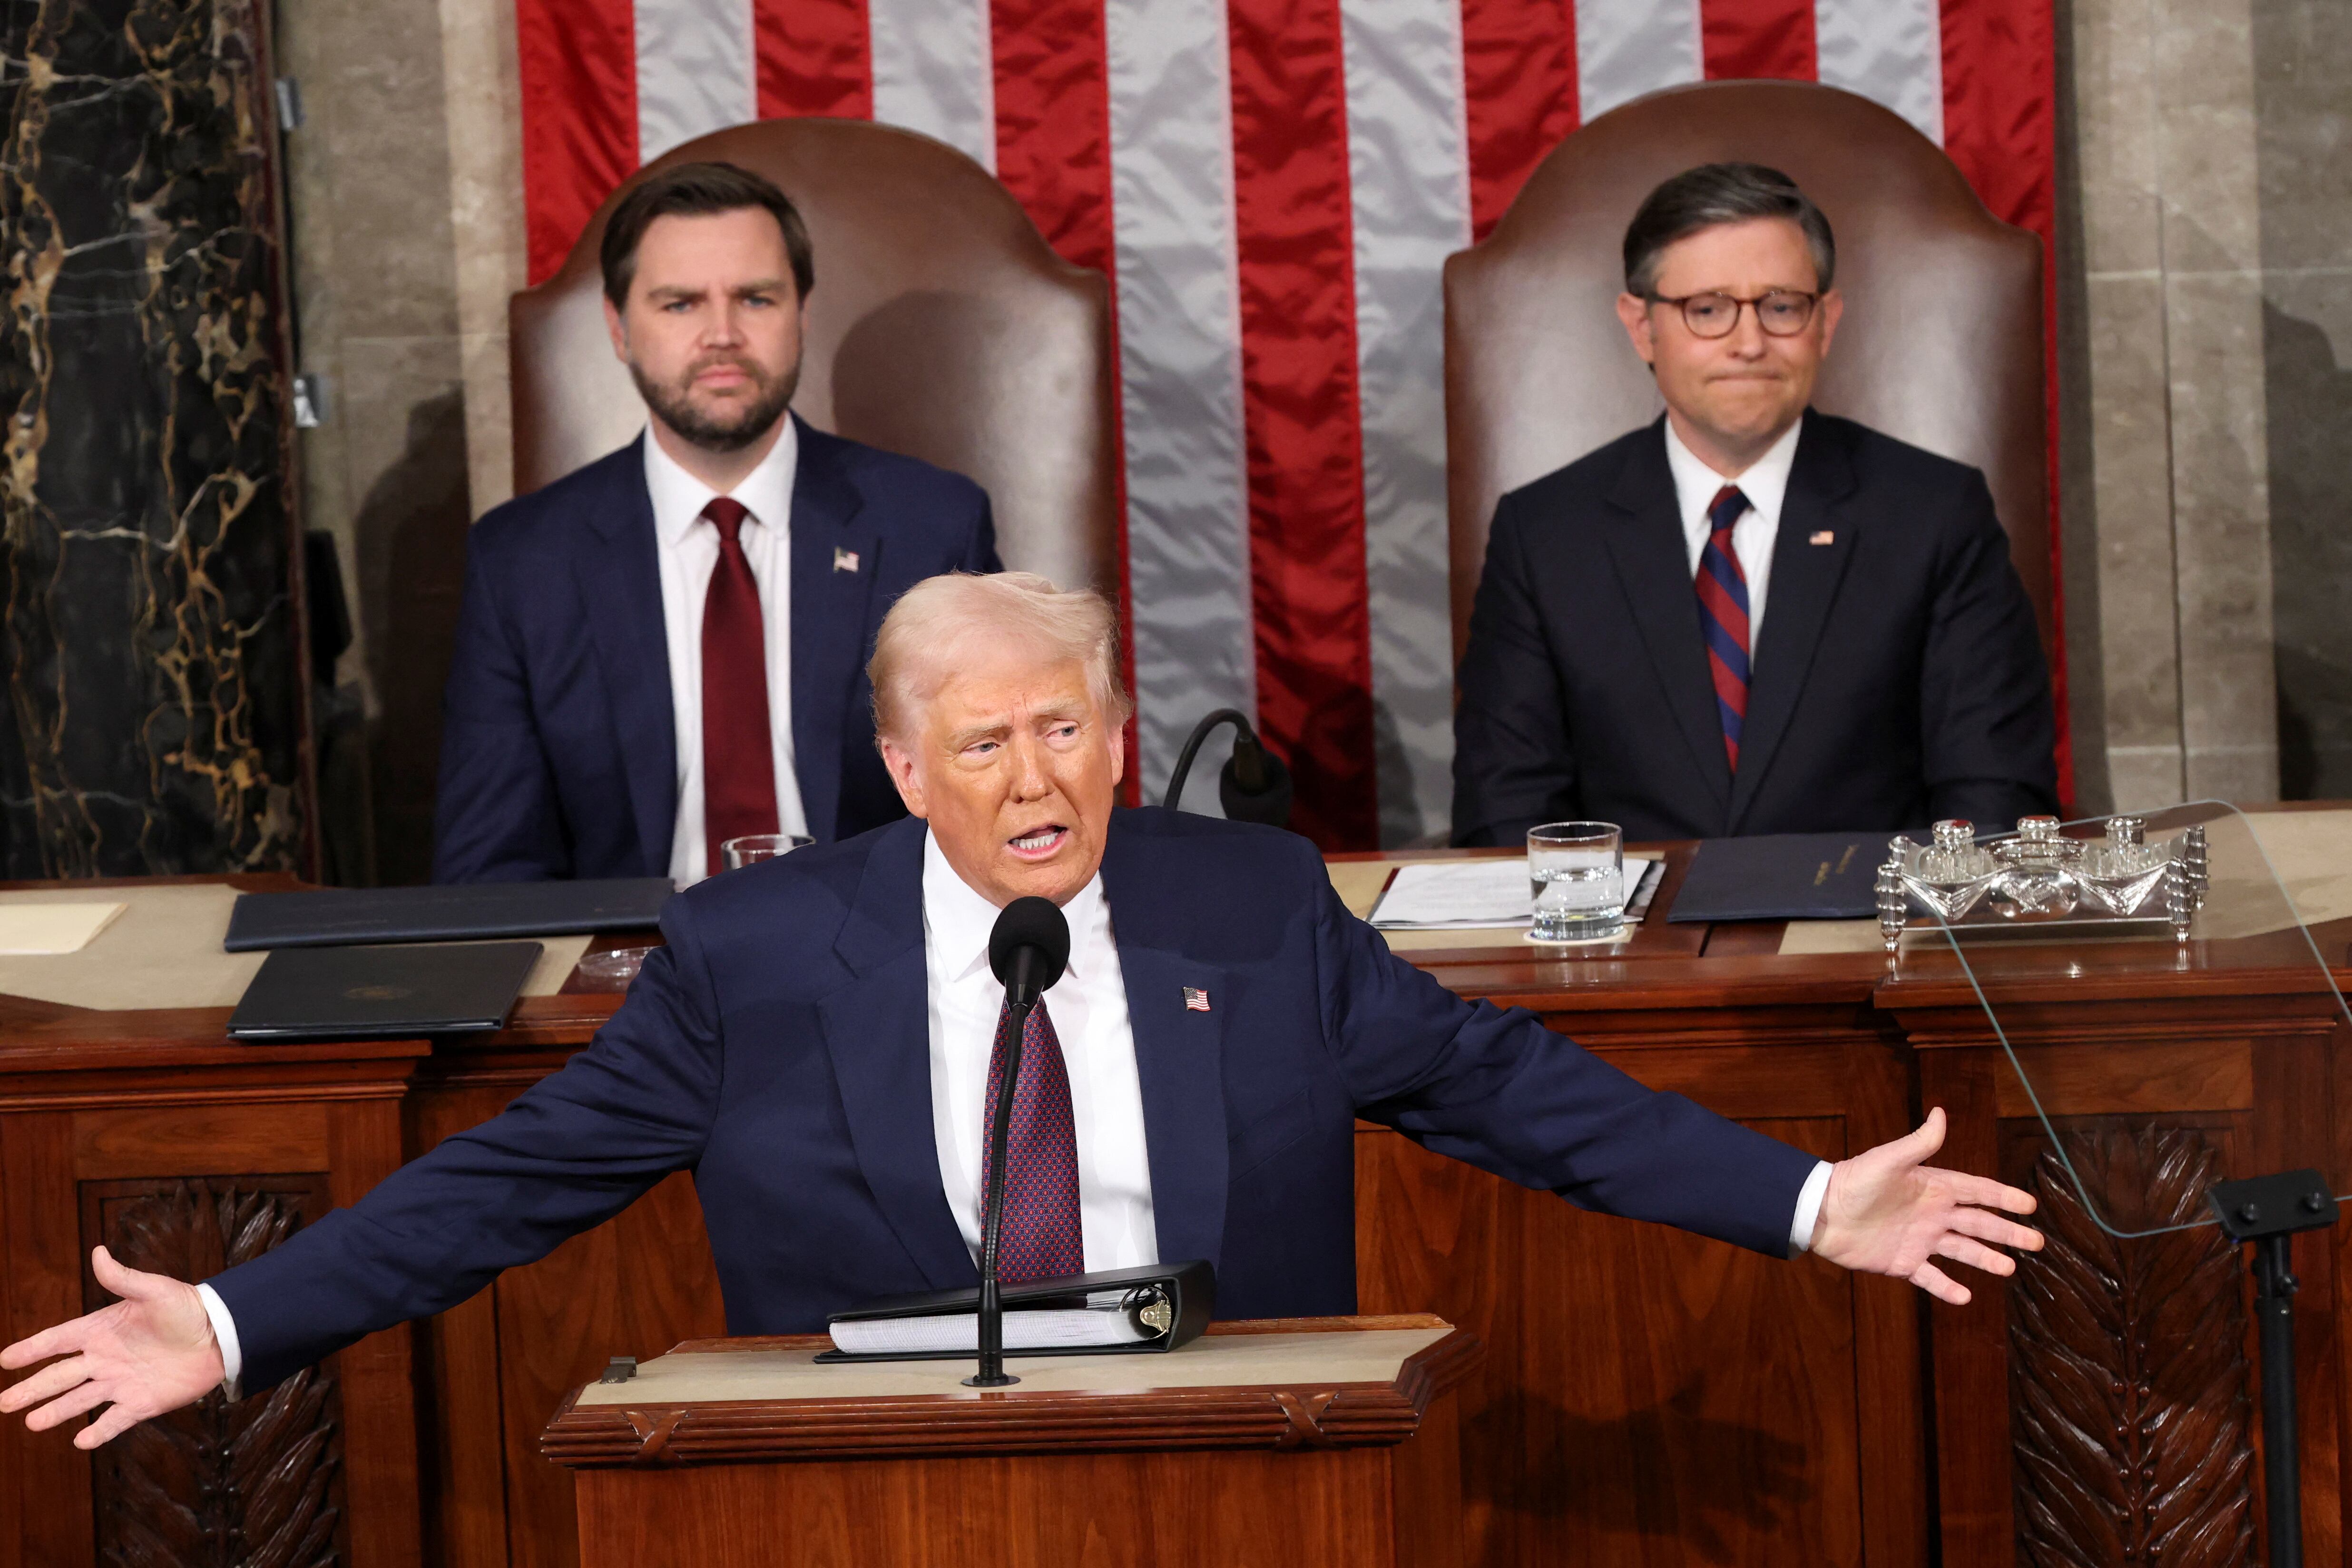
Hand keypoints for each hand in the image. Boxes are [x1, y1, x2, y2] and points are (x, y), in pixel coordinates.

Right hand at [0, 1246, 224, 1448]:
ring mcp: (120, 1383)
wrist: (222, 1335)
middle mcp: (104, 1359)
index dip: (31, 1349)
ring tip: (31, 1423)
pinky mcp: (141, 1403)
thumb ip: (124, 1277)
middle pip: (59, 1376)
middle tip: (2, 1403)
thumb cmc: (187, 1308)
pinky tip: (81, 1441)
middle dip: (31, 1389)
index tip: (5, 1360)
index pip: (58, 1340)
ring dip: (56, 1412)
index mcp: (101, 1330)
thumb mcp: (155, 1290)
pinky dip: (99, 1431)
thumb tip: (98, 1252)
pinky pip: (115, 1420)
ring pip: (80, 1400)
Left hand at [1811, 1108, 2042, 1304]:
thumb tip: (1940, 1112)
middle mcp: (1932, 1214)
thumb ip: (1918, 1143)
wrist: (1820, 1213)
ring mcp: (1920, 1240)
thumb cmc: (1853, 1181)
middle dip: (2007, 1232)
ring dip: (1986, 1260)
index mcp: (1932, 1187)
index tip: (2030, 1204)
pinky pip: (1930, 1278)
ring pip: (1962, 1251)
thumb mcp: (1888, 1160)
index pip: (1977, 1191)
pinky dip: (1948, 1289)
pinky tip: (1966, 1297)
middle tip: (2036, 1242)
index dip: (2003, 1197)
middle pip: (1979, 1223)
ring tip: (2010, 1269)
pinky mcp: (1903, 1262)